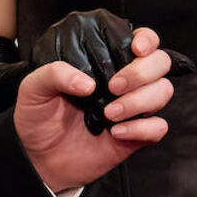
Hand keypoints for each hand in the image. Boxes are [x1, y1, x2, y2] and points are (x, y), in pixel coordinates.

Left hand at [29, 9, 195, 133]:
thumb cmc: (38, 116)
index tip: (135, 49)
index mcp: (105, 62)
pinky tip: (115, 133)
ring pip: (163, 92)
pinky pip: (158, 127)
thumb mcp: (33, 88)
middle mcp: (125, 82)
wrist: (37, 157)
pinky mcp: (136, 135)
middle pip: (160, 63)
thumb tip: (88, 83)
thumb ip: (55, 74)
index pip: (142, 41)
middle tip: (113, 86)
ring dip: (139, 101)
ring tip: (108, 114)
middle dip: (141, 72)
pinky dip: (141, 128)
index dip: (147, 40)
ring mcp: (133, 107)